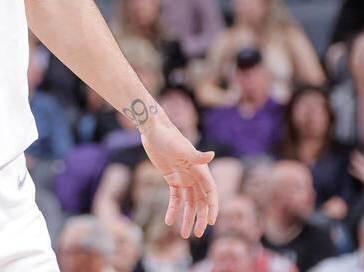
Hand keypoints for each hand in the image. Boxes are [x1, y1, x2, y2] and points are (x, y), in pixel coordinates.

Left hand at [139, 112, 217, 238]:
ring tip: (184, 235)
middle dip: (200, 218)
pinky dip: (173, 209)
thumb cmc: (166, 136)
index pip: (210, 192)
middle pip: (200, 201)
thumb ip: (195, 155)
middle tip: (197, 234)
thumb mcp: (179, 146)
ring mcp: (184, 177)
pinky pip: (175, 198)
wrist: (152, 129)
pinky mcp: (172, 178)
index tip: (211, 222)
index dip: (212, 207)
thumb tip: (212, 155)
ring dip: (187, 218)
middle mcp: (195, 175)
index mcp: (200, 169)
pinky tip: (168, 221)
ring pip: (189, 202)